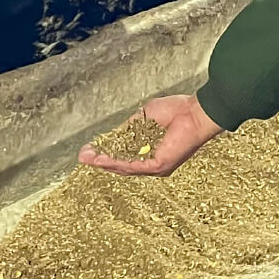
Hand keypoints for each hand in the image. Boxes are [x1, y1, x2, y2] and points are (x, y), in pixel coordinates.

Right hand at [77, 94, 224, 176]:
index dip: (106, 153)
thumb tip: (112, 134)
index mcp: (151, 151)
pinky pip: (132, 165)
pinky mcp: (158, 165)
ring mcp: (156, 166)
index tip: (89, 150)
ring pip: (123, 167)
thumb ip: (129, 128)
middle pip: (121, 164)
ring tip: (87, 158)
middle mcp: (153, 162)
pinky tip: (102, 159)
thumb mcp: (144, 118)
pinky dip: (115, 162)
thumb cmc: (177, 111)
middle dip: (100, 160)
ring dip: (103, 163)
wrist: (196, 112)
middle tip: (83, 156)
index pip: (124, 156)